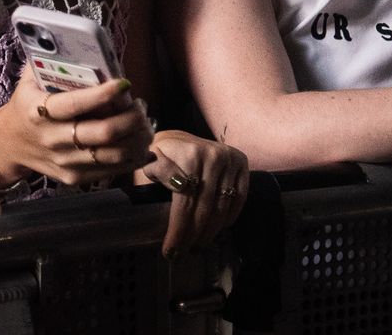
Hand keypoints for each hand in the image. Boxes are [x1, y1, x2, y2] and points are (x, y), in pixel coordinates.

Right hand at [0, 72, 153, 188]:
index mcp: (38, 110)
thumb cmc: (27, 104)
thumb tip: (78, 40)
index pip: (75, 104)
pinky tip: (142, 143)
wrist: (9, 144)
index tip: (125, 83)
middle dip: (130, 118)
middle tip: (140, 106)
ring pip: (112, 154)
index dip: (103, 94)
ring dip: (136, 138)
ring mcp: (63, 161)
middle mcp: (51, 138)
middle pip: (102, 133)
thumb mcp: (30, 80)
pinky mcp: (73, 177)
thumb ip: (50, 61)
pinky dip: (132, 158)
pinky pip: (110, 170)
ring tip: (145, 123)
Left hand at [140, 131, 249, 255]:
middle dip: (193, 236)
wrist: (178, 139)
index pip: (185, 203)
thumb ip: (158, 170)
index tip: (169, 251)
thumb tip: (177, 185)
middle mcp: (213, 155)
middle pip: (204, 208)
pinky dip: (229, 216)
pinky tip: (217, 229)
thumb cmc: (159, 156)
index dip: (177, 230)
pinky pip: (239, 197)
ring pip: (222, 206)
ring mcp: (229, 158)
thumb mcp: (149, 161)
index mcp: (189, 154)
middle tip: (182, 253)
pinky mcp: (241, 162)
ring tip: (197, 244)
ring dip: (210, 231)